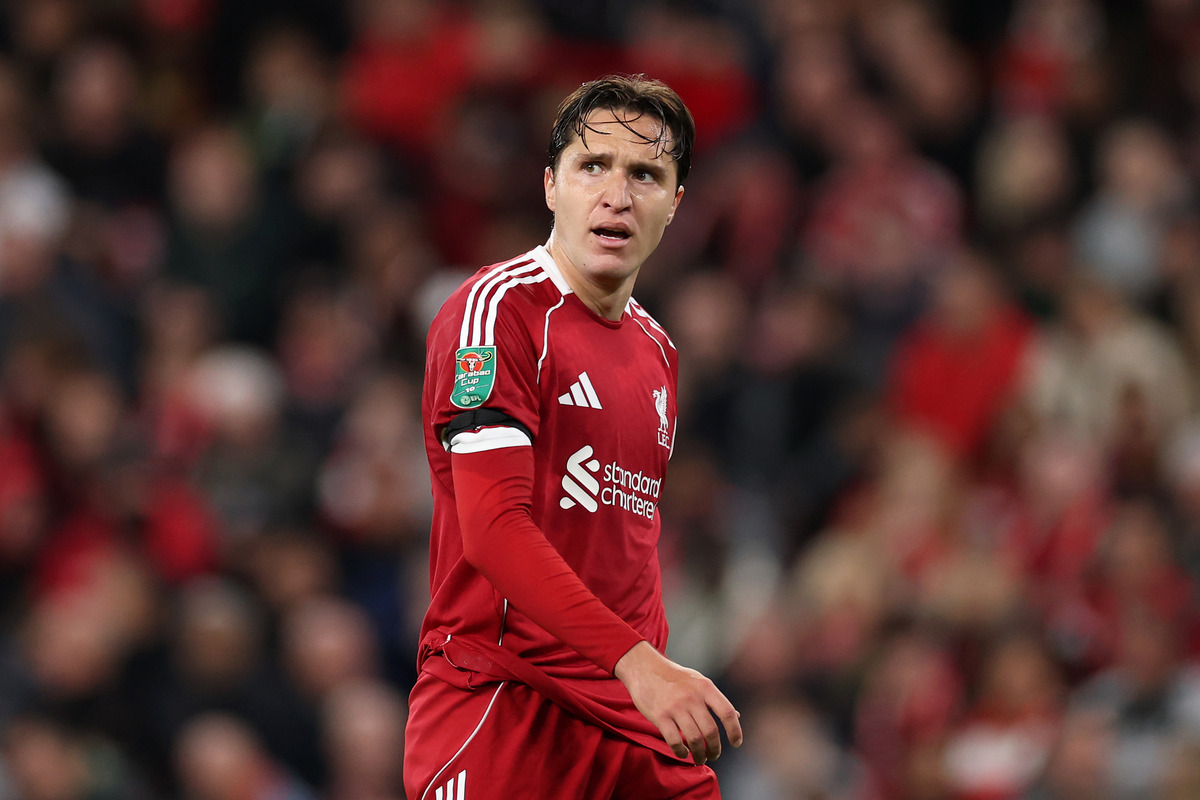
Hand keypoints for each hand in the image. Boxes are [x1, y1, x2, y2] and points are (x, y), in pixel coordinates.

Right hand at [613, 641, 742, 765]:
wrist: (644, 667)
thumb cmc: (674, 676)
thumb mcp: (698, 680)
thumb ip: (715, 699)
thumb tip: (737, 716)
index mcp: (705, 687)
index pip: (727, 712)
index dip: (735, 731)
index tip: (736, 743)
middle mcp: (692, 697)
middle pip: (711, 731)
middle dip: (715, 749)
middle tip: (714, 755)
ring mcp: (675, 707)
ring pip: (694, 739)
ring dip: (700, 754)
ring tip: (700, 758)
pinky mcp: (660, 716)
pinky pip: (674, 741)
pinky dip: (681, 752)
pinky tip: (683, 753)